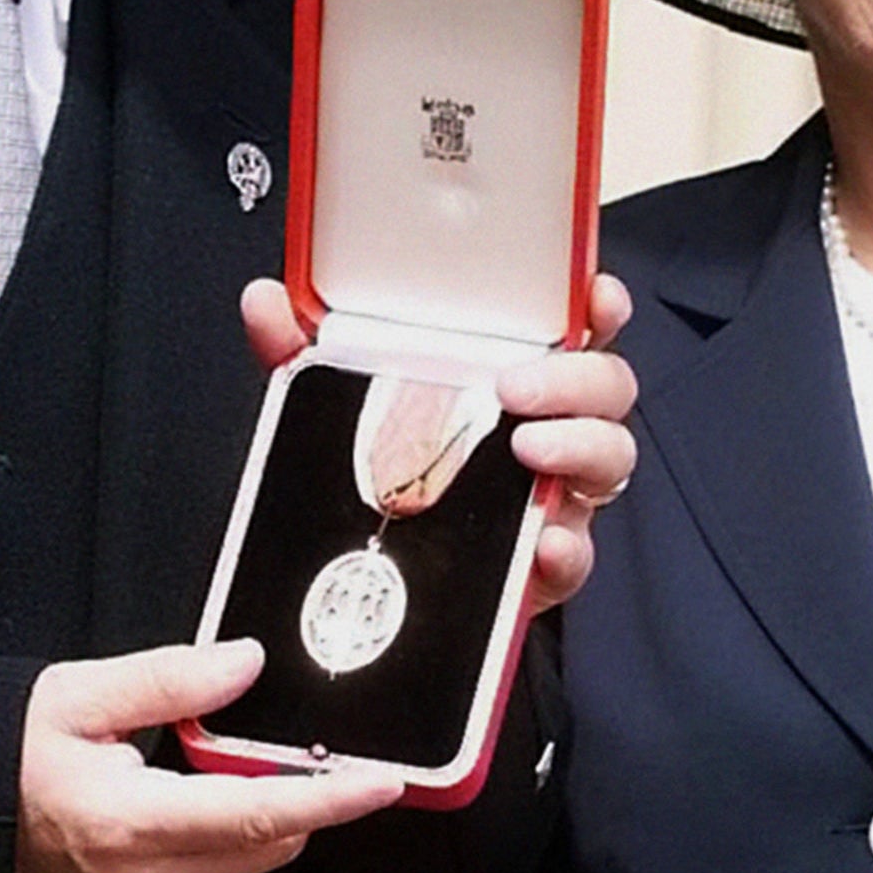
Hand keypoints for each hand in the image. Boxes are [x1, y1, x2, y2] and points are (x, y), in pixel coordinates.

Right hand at [16, 640, 402, 872]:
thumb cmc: (4, 759)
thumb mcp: (80, 694)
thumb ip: (172, 679)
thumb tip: (247, 662)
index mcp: (130, 824)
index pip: (258, 815)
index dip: (330, 799)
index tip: (383, 782)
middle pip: (269, 842)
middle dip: (296, 790)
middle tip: (294, 737)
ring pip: (252, 862)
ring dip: (264, 812)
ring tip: (223, 759)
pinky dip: (233, 834)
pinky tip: (200, 796)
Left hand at [240, 273, 638, 615]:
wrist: (377, 577)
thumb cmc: (386, 468)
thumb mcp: (341, 403)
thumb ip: (303, 352)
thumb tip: (263, 300)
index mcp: (515, 375)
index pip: (575, 327)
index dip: (597, 306)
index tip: (594, 295)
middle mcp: (549, 426)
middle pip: (607, 388)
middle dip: (576, 379)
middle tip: (516, 387)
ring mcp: (556, 492)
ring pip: (609, 459)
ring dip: (579, 447)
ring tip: (526, 450)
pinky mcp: (547, 561)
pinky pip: (578, 555)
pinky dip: (567, 548)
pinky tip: (542, 542)